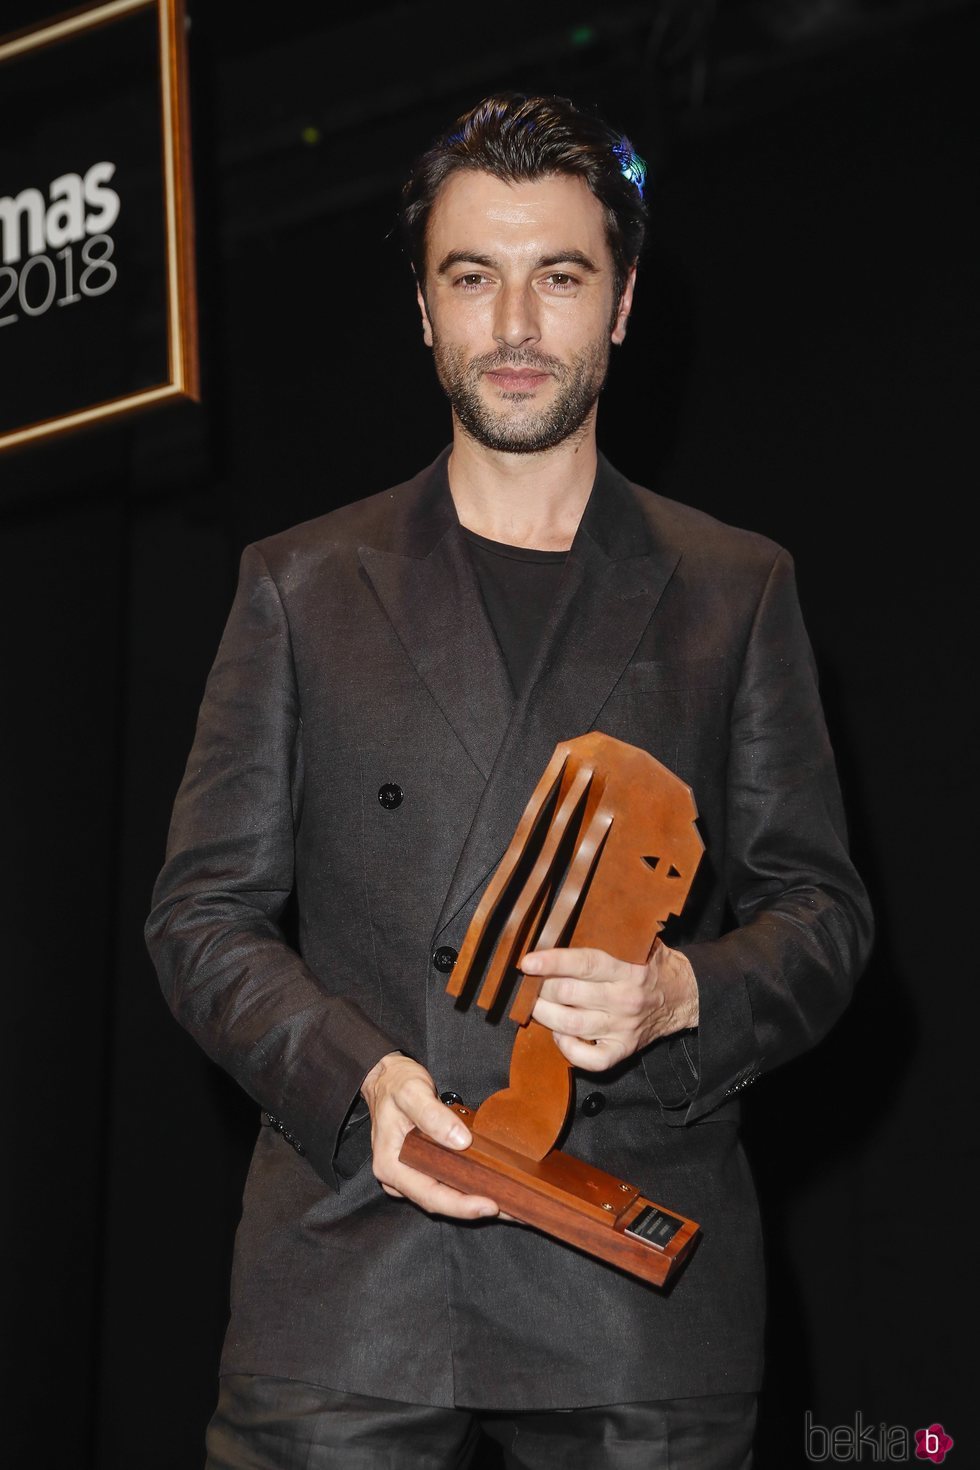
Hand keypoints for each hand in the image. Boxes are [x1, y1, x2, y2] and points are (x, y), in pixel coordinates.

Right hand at [359, 1052, 500, 1219]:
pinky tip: (492, 1187)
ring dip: (475, 1200)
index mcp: (390, 1165)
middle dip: (474, 1209)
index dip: (460, 1205)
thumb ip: (432, 1116)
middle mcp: (399, 1177)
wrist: (387, 1078)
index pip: (429, 1195)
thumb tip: (461, 1141)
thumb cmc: (396, 1084)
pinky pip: (447, 1182)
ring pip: (445, 1196)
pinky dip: (468, 1187)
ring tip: (509, 1204)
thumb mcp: (411, 1092)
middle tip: (511, 1210)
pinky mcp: (423, 1168)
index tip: (490, 1205)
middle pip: (439, 1202)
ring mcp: (411, 1175)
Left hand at [523, 938, 698, 1070]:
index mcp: (628, 970)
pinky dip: (567, 1049)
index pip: (585, 964)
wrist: (686, 996)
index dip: (553, 962)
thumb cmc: (654, 965)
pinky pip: (589, 1059)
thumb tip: (565, 925)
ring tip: (535, 1004)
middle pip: (570, 994)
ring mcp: (623, 1028)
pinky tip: (560, 1034)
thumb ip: (610, 935)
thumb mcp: (641, 942)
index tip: (527, 962)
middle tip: (530, 982)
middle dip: (541, 988)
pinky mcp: (623, 1050)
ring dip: (545, 1015)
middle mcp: (625, 1000)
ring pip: (572, 1025)